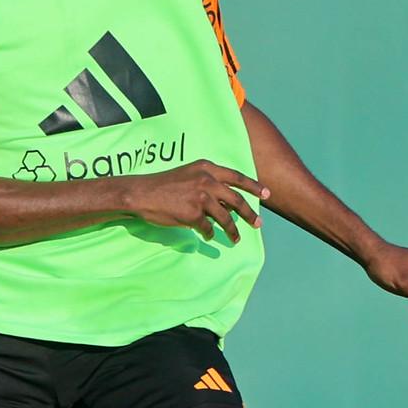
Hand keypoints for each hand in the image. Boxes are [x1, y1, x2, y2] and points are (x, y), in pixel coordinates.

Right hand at [127, 160, 267, 242]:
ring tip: (236, 239)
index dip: (254, 186)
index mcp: (207, 168)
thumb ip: (208, 183)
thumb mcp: (189, 175)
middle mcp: (207, 181)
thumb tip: (226, 203)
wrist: (141, 193)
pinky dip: (210, 233)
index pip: (237, 177)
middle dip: (250, 213)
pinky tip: (209, 236)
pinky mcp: (193, 214)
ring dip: (232, 231)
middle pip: (237, 200)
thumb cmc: (163, 185)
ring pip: (225, 217)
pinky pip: (208, 227)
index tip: (266, 193)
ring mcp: (201, 198)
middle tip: (258, 224)